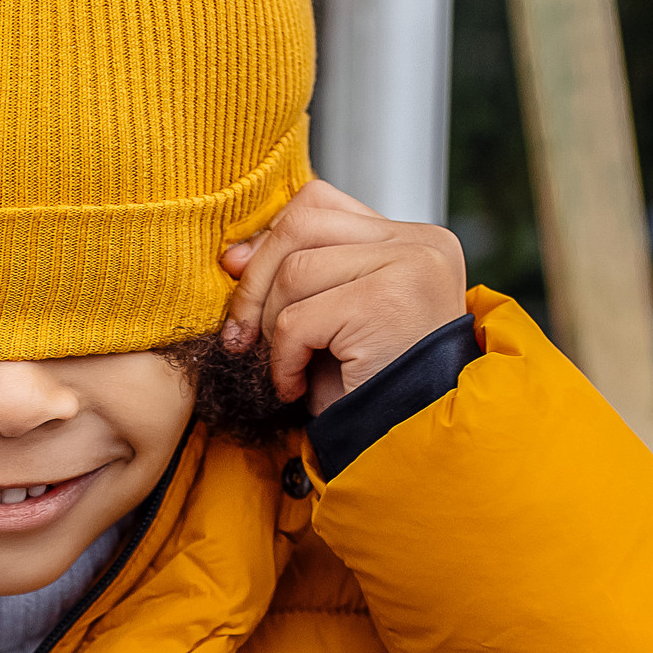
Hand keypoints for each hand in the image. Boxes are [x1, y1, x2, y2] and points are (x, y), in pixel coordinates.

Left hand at [218, 180, 468, 416]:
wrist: (411, 448)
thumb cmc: (371, 390)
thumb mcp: (333, 321)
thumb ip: (298, 276)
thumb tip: (233, 254)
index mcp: (413, 239)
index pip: (320, 204)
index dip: (271, 239)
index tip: (244, 279)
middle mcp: (420, 243)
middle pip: (301, 224)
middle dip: (256, 281)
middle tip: (243, 335)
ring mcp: (408, 267)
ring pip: (295, 271)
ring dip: (271, 328)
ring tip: (287, 367)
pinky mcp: (386, 303)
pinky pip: (296, 319)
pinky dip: (283, 358)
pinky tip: (296, 386)